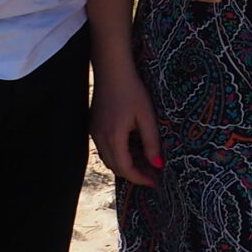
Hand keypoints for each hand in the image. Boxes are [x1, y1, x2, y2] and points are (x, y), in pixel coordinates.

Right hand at [89, 64, 163, 185]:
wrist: (112, 70)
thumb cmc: (132, 90)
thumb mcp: (147, 116)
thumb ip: (151, 142)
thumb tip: (158, 165)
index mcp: (113, 137)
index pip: (125, 168)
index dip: (140, 178)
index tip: (155, 181)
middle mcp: (99, 138)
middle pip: (115, 167)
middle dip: (133, 173)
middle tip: (152, 173)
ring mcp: (94, 132)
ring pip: (108, 158)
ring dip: (125, 164)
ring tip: (145, 162)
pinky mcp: (94, 126)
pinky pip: (105, 147)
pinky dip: (118, 153)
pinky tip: (132, 148)